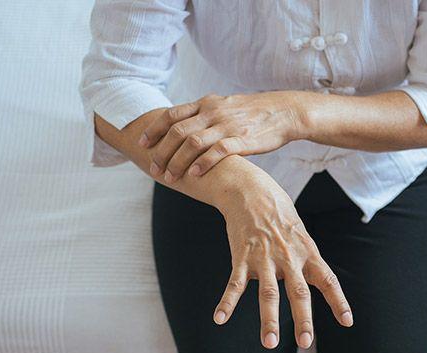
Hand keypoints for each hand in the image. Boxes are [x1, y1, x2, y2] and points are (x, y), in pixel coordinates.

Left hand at [140, 91, 306, 181]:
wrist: (284, 112)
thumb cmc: (253, 112)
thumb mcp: (225, 105)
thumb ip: (204, 113)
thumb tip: (183, 124)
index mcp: (207, 103)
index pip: (172, 114)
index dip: (154, 129)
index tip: (142, 143)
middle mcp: (213, 112)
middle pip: (177, 131)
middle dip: (161, 151)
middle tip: (153, 167)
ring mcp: (227, 125)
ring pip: (193, 143)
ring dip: (177, 161)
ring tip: (170, 176)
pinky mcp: (242, 139)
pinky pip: (217, 152)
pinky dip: (202, 163)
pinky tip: (193, 174)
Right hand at [214, 176, 353, 349]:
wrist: (251, 191)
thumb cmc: (280, 216)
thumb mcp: (301, 235)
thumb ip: (306, 262)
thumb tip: (314, 286)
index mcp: (308, 252)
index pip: (328, 280)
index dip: (338, 301)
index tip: (347, 322)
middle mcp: (289, 257)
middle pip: (298, 292)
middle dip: (302, 319)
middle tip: (306, 342)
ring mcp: (264, 258)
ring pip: (268, 293)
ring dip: (269, 320)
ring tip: (269, 343)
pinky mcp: (242, 256)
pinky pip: (234, 284)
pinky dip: (227, 303)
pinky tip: (220, 319)